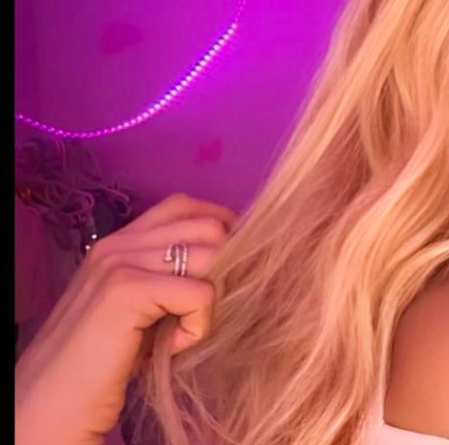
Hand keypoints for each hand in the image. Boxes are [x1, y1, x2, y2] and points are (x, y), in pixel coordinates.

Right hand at [15, 193, 236, 443]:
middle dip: (227, 266)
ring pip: (210, 256)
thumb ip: (173, 275)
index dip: (219, 231)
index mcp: (120, 240)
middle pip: (208, 227)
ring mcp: (120, 263)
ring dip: (212, 300)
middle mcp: (119, 243)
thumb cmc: (106, 360)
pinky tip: (174, 346)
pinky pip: (200, 294)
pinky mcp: (126, 290)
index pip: (186, 206)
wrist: (56, 399)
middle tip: (208, 307)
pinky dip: (199, 325)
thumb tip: (236, 259)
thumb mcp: (143, 306)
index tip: (224, 271)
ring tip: (184, 331)